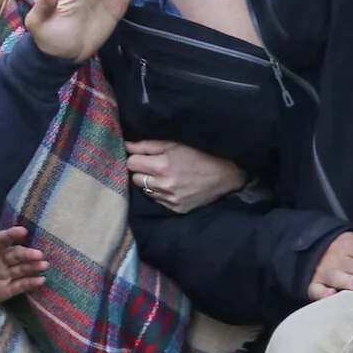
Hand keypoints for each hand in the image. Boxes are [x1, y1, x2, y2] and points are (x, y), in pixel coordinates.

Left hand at [0, 225, 47, 307]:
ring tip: (43, 264)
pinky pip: (20, 285)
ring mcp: (3, 275)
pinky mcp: (5, 290)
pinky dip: (30, 283)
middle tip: (39, 254)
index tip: (22, 231)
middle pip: (15, 255)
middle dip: (27, 254)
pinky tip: (41, 280)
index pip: (0, 240)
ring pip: (21, 269)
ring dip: (33, 266)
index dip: (11, 235)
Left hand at [126, 139, 247, 213]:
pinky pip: (158, 201)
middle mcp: (164, 185)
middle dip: (141, 171)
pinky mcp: (177, 209)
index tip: (141, 156)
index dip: (135, 157)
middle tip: (153, 165)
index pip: (131, 163)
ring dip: (151, 183)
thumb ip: (147, 145)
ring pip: (146, 190)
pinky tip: (173, 185)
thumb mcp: (174, 144)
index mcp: (162, 166)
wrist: (226, 174)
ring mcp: (171, 199)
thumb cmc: (199, 154)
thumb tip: (126, 146)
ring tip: (165, 175)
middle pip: (135, 178)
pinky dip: (161, 193)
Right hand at [306, 229, 352, 298]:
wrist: (308, 248)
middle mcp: (338, 257)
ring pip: (338, 276)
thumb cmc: (345, 250)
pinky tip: (331, 296)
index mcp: (352, 245)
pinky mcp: (313, 284)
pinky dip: (322, 293)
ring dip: (350, 281)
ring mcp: (324, 271)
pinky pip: (316, 289)